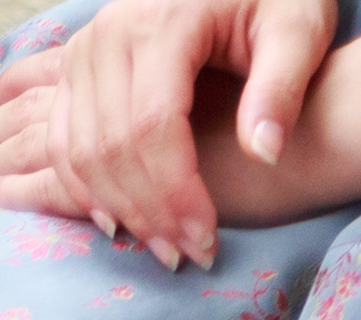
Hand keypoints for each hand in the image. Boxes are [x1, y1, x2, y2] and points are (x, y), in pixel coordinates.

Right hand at [0, 0, 332, 268]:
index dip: (175, 193)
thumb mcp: (298, 28)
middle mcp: (110, 35)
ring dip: (116, 209)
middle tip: (187, 255)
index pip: (152, 127)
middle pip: (110, 146)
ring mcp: (83, 52)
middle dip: (148, 212)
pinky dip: (84, 189)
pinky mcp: (74, 68)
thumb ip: (282, 88)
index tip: (205, 240)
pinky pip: (61, 142)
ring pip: (78, 151)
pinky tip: (120, 220)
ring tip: (160, 245)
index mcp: (163, 23)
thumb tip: (264, 152)